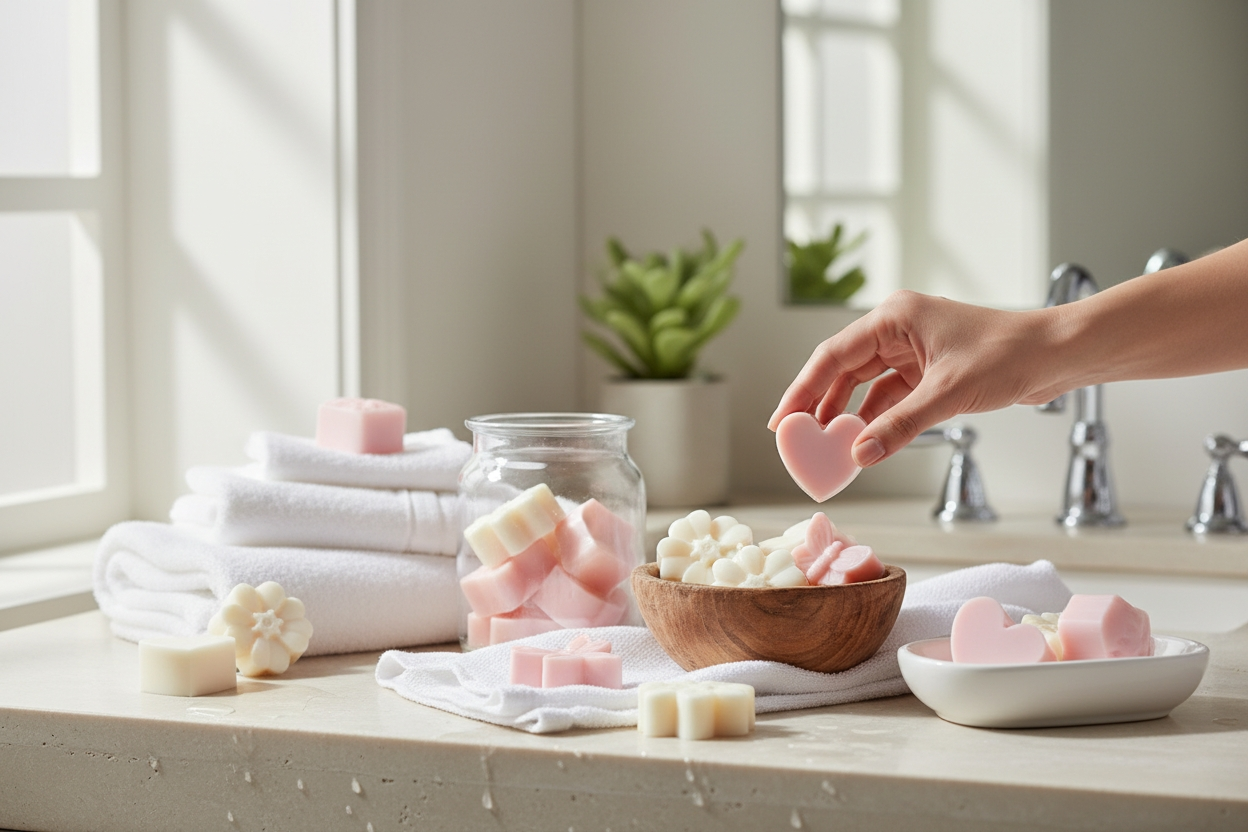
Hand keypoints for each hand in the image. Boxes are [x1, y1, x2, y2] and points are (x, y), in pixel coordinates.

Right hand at [768, 291, 1061, 466]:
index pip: (833, 356)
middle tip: (797, 439)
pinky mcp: (929, 371)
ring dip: (848, 417)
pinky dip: (877, 420)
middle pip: (843, 371)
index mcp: (895, 317)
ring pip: (865, 387)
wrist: (1057, 355)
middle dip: (820, 406)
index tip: (782, 421)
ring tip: (826, 448)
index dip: (803, 390)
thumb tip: (860, 455)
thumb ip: (901, 425)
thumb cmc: (1011, 354)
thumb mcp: (948, 393)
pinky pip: (890, 398)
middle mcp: (898, 330)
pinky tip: (864, 443)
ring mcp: (913, 351)